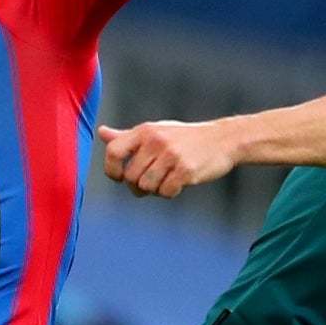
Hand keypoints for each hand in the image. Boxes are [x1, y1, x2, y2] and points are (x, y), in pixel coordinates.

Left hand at [98, 118, 236, 198]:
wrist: (223, 139)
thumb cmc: (185, 138)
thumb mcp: (155, 131)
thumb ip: (127, 136)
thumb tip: (102, 132)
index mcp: (144, 131)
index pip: (113, 151)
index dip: (111, 170)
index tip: (121, 177)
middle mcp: (155, 141)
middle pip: (131, 177)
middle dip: (138, 187)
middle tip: (152, 183)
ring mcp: (171, 155)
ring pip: (147, 187)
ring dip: (155, 191)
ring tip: (166, 181)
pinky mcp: (185, 169)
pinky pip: (166, 192)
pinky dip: (170, 193)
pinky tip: (179, 184)